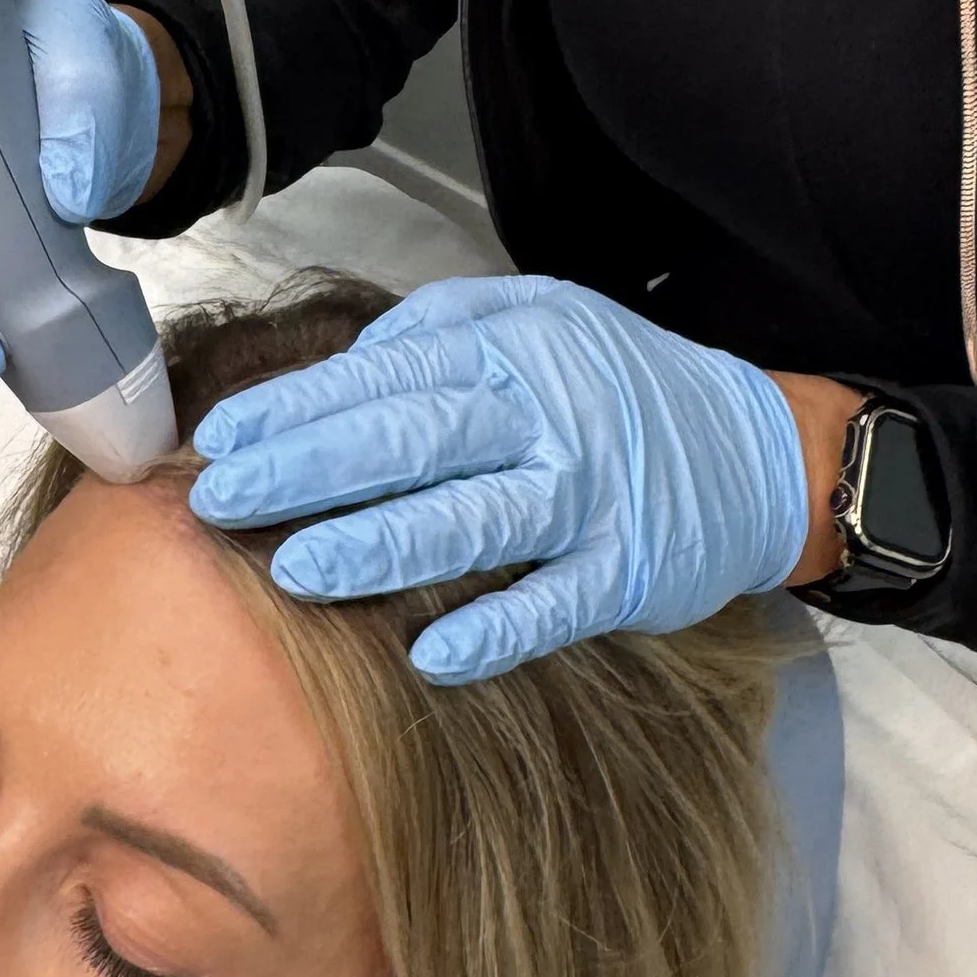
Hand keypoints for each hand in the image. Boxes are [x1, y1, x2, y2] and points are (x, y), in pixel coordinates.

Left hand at [188, 275, 811, 680]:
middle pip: (415, 438)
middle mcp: (549, 414)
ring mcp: (591, 496)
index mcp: (515, 347)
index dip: (298, 407)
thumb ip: (442, 333)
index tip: (219, 439)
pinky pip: (554, 605)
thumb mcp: (541, 319)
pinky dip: (495, 630)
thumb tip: (340, 365)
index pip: (387, 375)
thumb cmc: (622, 385)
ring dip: (382, 546)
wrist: (756, 450)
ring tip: (296, 571)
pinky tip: (431, 657)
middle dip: (310, 470)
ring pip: (474, 518)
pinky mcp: (627, 573)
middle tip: (224, 501)